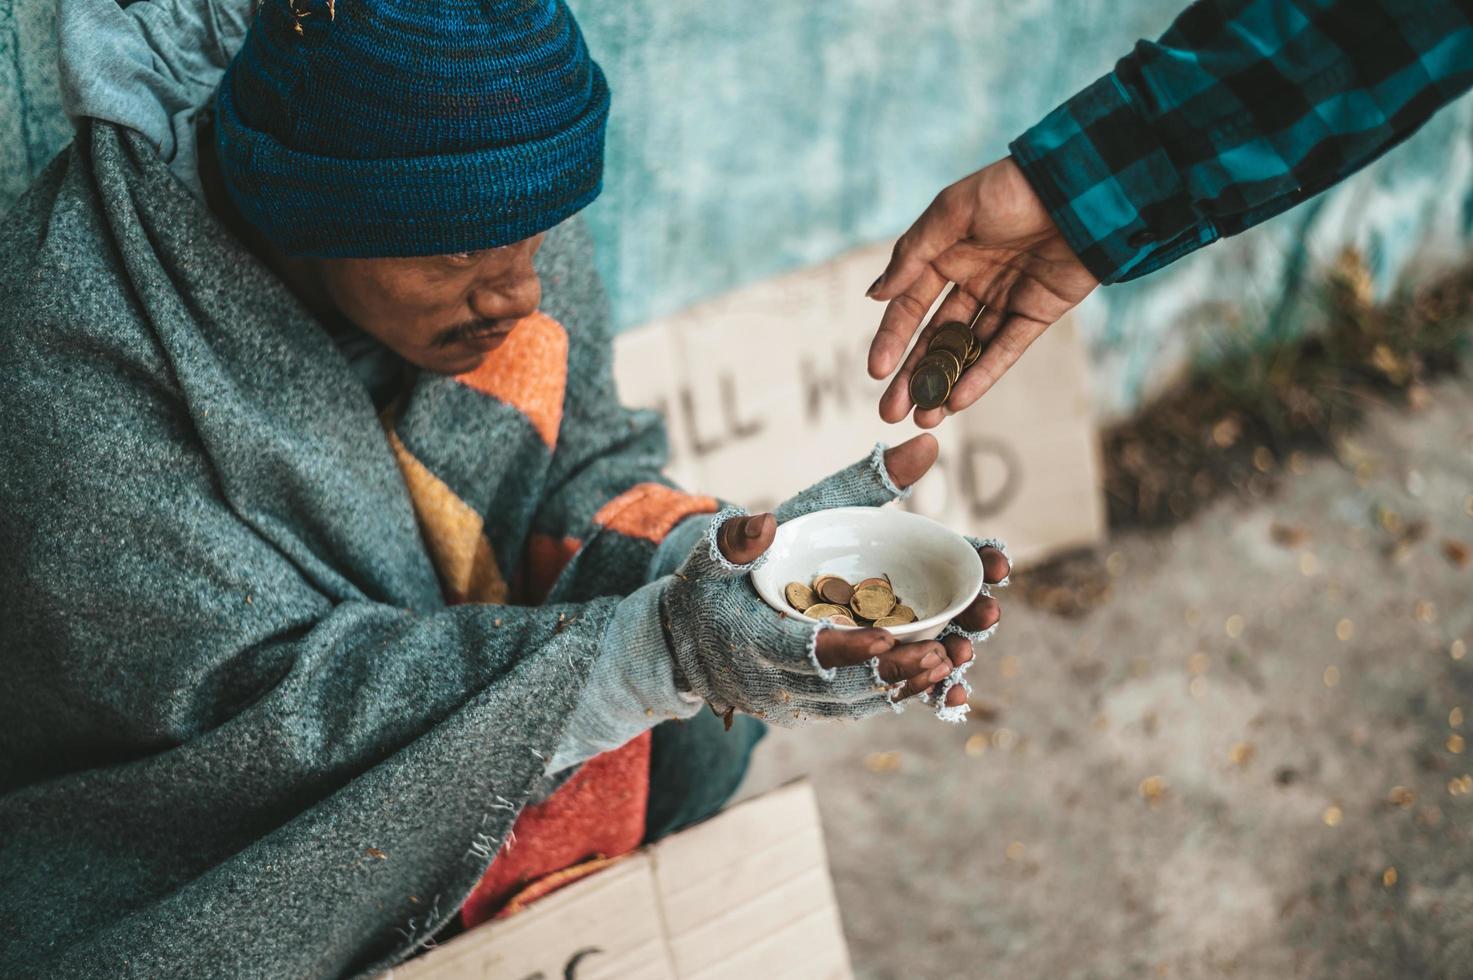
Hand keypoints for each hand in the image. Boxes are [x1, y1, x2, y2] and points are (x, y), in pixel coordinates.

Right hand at [665, 436, 1007, 722]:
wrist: (682, 647)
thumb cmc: (710, 588)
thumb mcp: (716, 552)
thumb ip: (740, 534)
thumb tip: (765, 519)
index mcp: (753, 640)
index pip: (804, 651)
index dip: (846, 648)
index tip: (888, 636)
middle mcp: (778, 682)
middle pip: (848, 684)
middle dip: (901, 668)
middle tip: (950, 646)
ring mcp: (799, 702)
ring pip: (863, 700)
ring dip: (914, 681)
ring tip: (961, 653)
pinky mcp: (815, 709)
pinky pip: (864, 707)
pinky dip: (905, 693)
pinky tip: (946, 673)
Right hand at [866, 156, 1098, 426]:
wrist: (1081, 187)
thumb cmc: (1012, 188)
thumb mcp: (954, 211)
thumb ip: (913, 254)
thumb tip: (874, 294)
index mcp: (946, 254)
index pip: (910, 305)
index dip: (892, 339)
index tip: (875, 371)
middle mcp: (972, 280)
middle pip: (935, 337)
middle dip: (913, 376)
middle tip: (890, 411)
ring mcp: (1005, 299)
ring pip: (967, 350)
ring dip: (945, 384)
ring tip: (924, 418)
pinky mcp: (1037, 312)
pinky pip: (1005, 349)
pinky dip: (983, 374)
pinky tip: (959, 400)